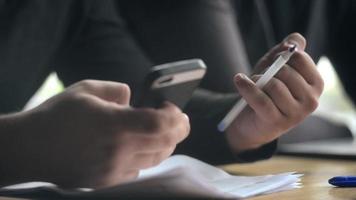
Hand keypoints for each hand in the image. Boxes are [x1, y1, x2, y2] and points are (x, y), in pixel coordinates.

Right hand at [3, 80, 189, 187]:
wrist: (31, 148)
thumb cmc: (57, 116)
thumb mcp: (86, 90)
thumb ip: (116, 90)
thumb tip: (134, 100)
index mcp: (113, 124)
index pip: (160, 125)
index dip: (175, 117)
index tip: (174, 108)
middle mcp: (117, 150)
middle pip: (165, 144)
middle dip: (179, 130)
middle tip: (179, 119)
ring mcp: (113, 170)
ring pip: (155, 160)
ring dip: (165, 144)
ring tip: (161, 132)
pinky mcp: (106, 181)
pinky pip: (138, 170)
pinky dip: (145, 157)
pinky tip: (137, 147)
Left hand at [225, 33, 323, 151]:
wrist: (251, 119)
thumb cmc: (266, 89)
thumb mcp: (275, 66)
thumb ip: (286, 50)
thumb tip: (293, 41)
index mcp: (316, 84)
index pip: (299, 58)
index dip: (280, 56)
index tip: (272, 63)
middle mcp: (311, 101)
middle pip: (286, 71)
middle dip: (268, 70)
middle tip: (261, 78)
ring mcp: (296, 114)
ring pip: (274, 85)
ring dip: (257, 81)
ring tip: (254, 86)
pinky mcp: (277, 123)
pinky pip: (261, 99)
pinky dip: (247, 88)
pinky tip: (239, 80)